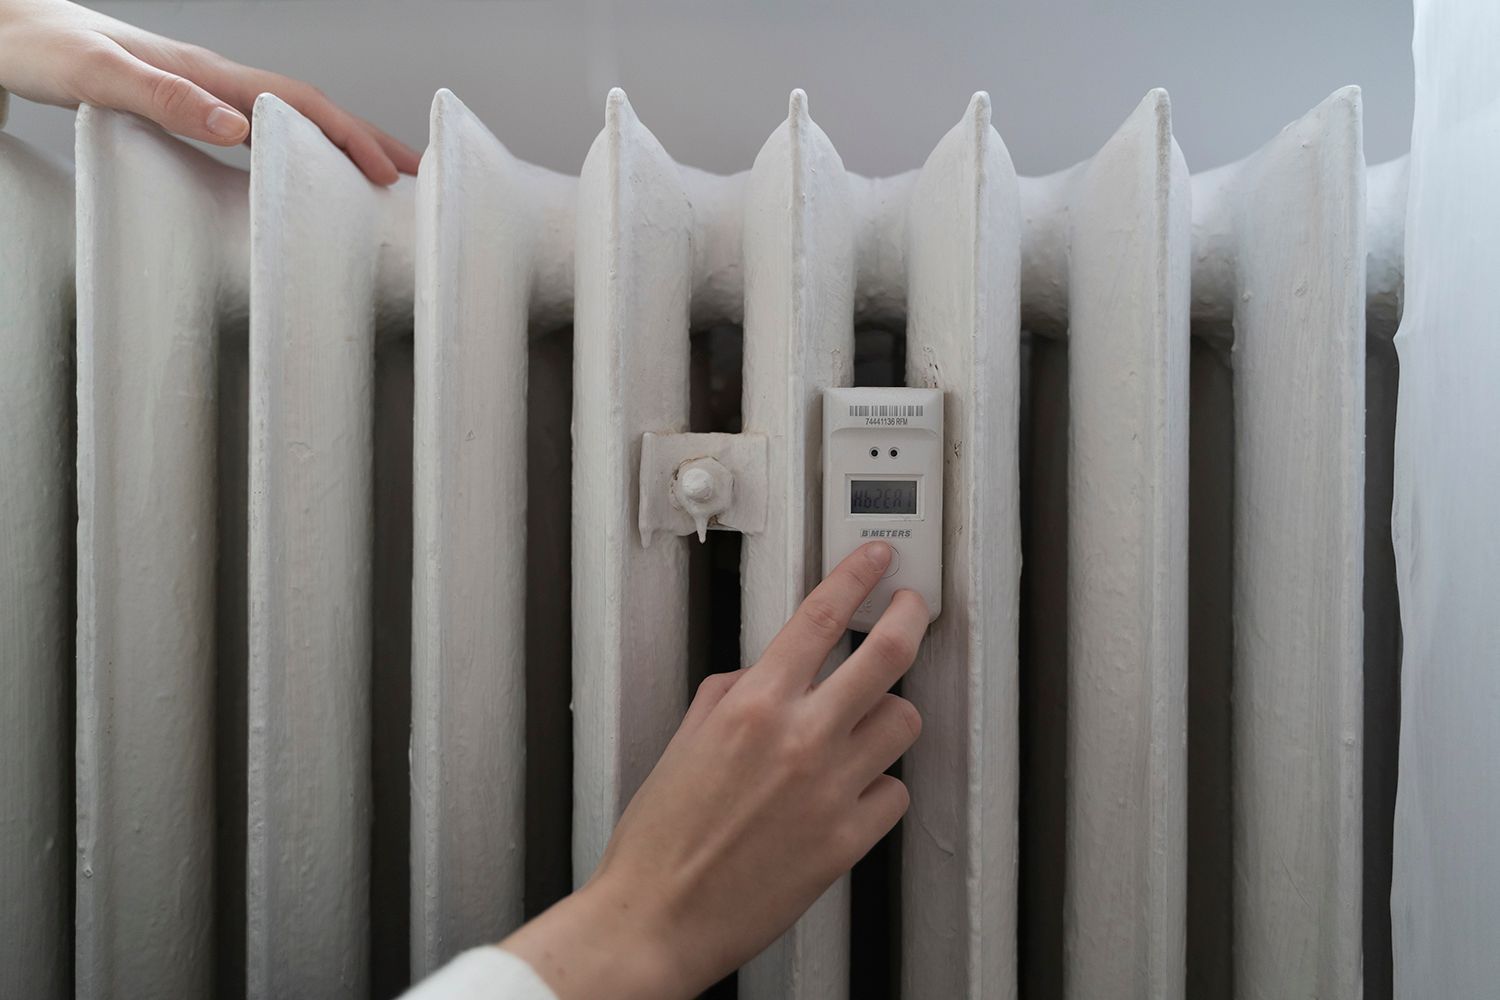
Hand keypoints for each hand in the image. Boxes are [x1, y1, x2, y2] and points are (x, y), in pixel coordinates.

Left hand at [0, 0, 417, 183]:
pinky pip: (262, 128)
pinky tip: (302, 172)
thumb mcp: (93, 75)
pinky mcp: (185, 102)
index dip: (353, 138)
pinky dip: (300, 149)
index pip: (302, 106)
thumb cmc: (37, 48)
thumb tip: (241, 128)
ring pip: (292, 119)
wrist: (1, 27)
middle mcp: (213, 79)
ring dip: (341, 145)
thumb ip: (164, 98)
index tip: (394, 174)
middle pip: (312, 110)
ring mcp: (203, 89)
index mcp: (206, 74)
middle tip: (418, 178)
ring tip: (378, 178)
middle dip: (368, 141)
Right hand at [502, 541, 929, 999]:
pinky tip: (853, 789)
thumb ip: (732, 694)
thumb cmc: (661, 839)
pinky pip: (894, 792)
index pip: (820, 617)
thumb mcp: (685, 739)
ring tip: (869, 719)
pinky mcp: (848, 840)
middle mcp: (799, 738)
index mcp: (751, 706)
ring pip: (903, 721)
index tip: (875, 561)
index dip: (856, 577)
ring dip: (890, 713)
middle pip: (887, 654)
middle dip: (908, 617)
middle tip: (911, 607)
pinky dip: (880, 785)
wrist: (658, 916)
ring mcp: (831, 789)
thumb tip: (765, 673)